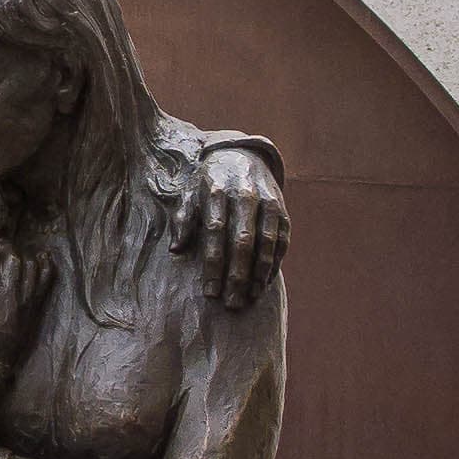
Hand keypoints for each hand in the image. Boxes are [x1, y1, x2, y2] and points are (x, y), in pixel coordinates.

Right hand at [0, 236, 49, 366]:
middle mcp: (9, 285)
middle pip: (12, 254)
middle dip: (6, 246)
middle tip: (2, 247)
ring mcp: (25, 293)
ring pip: (30, 263)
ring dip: (23, 254)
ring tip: (17, 254)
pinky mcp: (36, 301)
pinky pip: (46, 278)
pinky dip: (46, 264)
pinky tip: (43, 256)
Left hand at [168, 144, 288, 309]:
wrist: (241, 155)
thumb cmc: (210, 184)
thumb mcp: (191, 195)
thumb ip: (183, 221)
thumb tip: (176, 250)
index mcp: (217, 192)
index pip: (215, 233)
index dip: (213, 264)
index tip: (210, 292)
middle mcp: (244, 195)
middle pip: (242, 241)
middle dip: (236, 275)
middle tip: (230, 303)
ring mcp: (267, 201)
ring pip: (266, 242)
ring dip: (258, 273)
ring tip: (249, 297)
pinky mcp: (282, 209)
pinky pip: (281, 240)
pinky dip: (274, 263)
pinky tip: (264, 282)